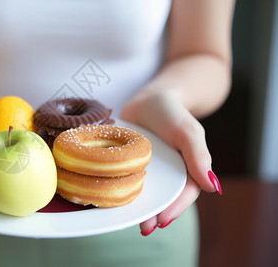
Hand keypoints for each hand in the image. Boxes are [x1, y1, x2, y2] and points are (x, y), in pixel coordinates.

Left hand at [120, 92, 221, 235]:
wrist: (147, 98)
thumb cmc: (171, 113)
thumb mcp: (187, 131)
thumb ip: (199, 156)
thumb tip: (212, 187)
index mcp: (186, 167)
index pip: (184, 192)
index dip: (175, 207)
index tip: (163, 220)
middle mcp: (168, 172)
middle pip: (164, 197)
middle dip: (156, 214)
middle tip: (146, 228)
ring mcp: (149, 169)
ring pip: (147, 192)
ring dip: (141, 207)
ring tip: (131, 221)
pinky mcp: (131, 163)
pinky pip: (129, 179)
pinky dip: (124, 189)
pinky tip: (115, 199)